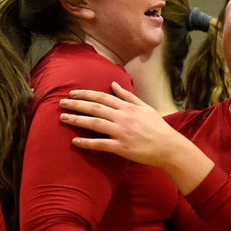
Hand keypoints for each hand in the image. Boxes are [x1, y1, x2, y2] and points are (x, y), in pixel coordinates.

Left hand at [60, 84, 214, 195]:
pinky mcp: (122, 147)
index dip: (86, 94)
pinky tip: (75, 141)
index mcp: (128, 107)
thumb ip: (128, 96)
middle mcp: (123, 117)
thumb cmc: (158, 128)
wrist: (169, 147)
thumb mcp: (145, 108)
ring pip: (95, 124)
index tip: (72, 93)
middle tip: (61, 103)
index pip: (102, 97)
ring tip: (63, 118)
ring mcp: (122, 132)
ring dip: (77, 120)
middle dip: (76, 104)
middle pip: (95, 108)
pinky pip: (101, 144)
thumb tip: (113, 84)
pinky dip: (87, 142)